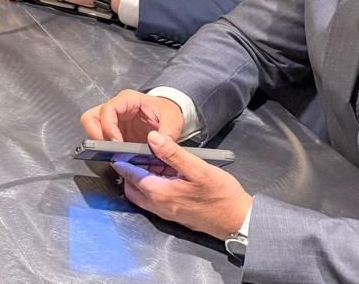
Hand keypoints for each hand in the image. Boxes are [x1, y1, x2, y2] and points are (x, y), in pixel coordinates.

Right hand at [81, 89, 184, 143]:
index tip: (117, 143)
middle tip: (109, 150)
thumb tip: (155, 142)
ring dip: (98, 142)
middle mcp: (116, 108)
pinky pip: (100, 139)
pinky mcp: (113, 132)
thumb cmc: (169, 113)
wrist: (169, 117)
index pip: (108, 110)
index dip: (108, 127)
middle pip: (90, 118)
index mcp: (128, 100)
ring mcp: (112, 120)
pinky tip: (118, 155)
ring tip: (113, 153)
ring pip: (91, 128)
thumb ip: (168, 133)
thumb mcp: (173, 120)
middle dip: (96, 135)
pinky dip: (105, 148)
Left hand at [113, 131, 252, 239]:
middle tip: (136, 155)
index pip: (131, 176)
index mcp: (160, 193)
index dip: (123, 162)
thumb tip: (152, 137)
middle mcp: (159, 206)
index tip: (118, 150)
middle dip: (129, 172)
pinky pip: (154, 200)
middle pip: (132, 188)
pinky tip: (166, 175)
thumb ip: (173, 153)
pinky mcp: (174, 215)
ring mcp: (166, 213)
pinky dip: (152, 187)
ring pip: (142, 195)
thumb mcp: (199, 169)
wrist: (239, 221)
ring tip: (153, 162)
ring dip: (142, 180)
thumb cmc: (222, 195)